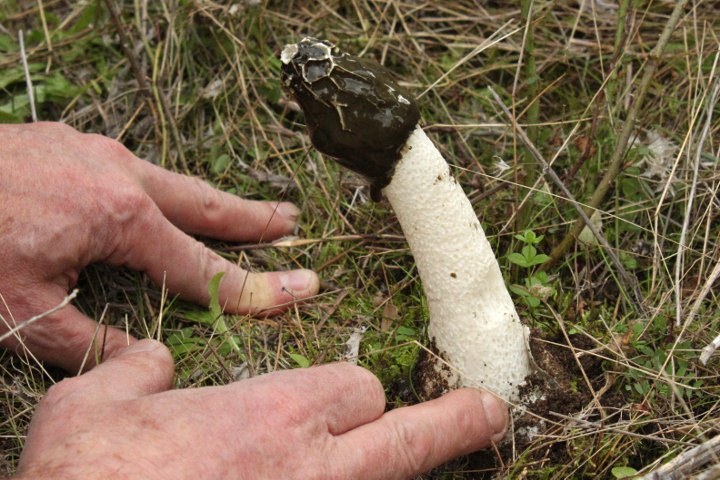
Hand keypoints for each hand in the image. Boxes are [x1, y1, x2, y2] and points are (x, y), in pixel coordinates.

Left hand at [0, 122, 318, 371]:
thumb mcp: (19, 312)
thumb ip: (88, 344)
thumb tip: (143, 361)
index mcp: (120, 218)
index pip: (204, 267)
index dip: (257, 288)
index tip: (302, 289)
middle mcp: (121, 176)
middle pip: (207, 205)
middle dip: (254, 220)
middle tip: (292, 225)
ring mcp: (96, 152)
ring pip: (173, 183)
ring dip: (213, 201)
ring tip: (247, 212)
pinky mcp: (70, 143)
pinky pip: (135, 172)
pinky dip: (165, 193)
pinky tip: (162, 200)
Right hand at [14, 340, 507, 478]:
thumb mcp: (92, 406)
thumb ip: (139, 372)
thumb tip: (156, 366)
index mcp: (272, 417)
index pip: (357, 387)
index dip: (356, 392)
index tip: (350, 399)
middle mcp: (309, 470)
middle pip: (404, 439)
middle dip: (449, 422)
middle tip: (487, 413)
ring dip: (414, 466)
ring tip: (467, 443)